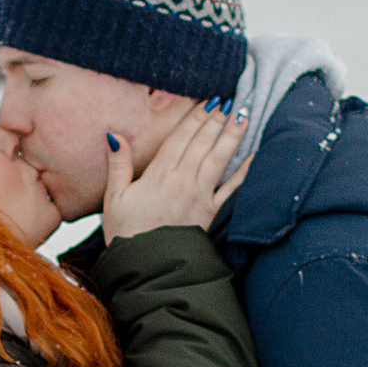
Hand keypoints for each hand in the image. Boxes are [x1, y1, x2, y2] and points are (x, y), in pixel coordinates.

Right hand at [99, 101, 250, 240]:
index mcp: (159, 175)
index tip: (207, 99)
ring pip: (218, 159)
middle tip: (227, 99)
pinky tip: (254, 155)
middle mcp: (183, 181)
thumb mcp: (113, 198)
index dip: (195, 116)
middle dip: (215, 119)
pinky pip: (231, 189)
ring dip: (231, 136)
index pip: (181, 138)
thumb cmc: (126, 234)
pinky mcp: (210, 213)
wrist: (147, 268)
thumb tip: (114, 135)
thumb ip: (118, 165)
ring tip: (242, 115)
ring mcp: (199, 196)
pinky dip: (244, 171)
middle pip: (202, 143)